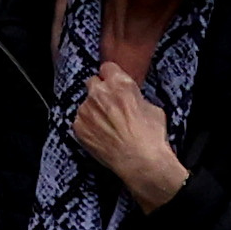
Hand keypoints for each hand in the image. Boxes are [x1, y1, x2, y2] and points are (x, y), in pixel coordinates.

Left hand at [72, 66, 190, 210]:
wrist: (140, 162)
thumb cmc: (151, 136)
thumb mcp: (152, 108)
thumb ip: (135, 97)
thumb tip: (131, 98)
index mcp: (119, 84)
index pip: (107, 67)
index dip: (111, 77)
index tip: (113, 84)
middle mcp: (98, 93)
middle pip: (92, 83)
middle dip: (99, 92)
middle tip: (109, 106)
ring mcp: (85, 110)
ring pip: (85, 104)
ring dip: (93, 112)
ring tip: (107, 128)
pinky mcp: (78, 127)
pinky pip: (80, 122)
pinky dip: (87, 127)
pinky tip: (101, 137)